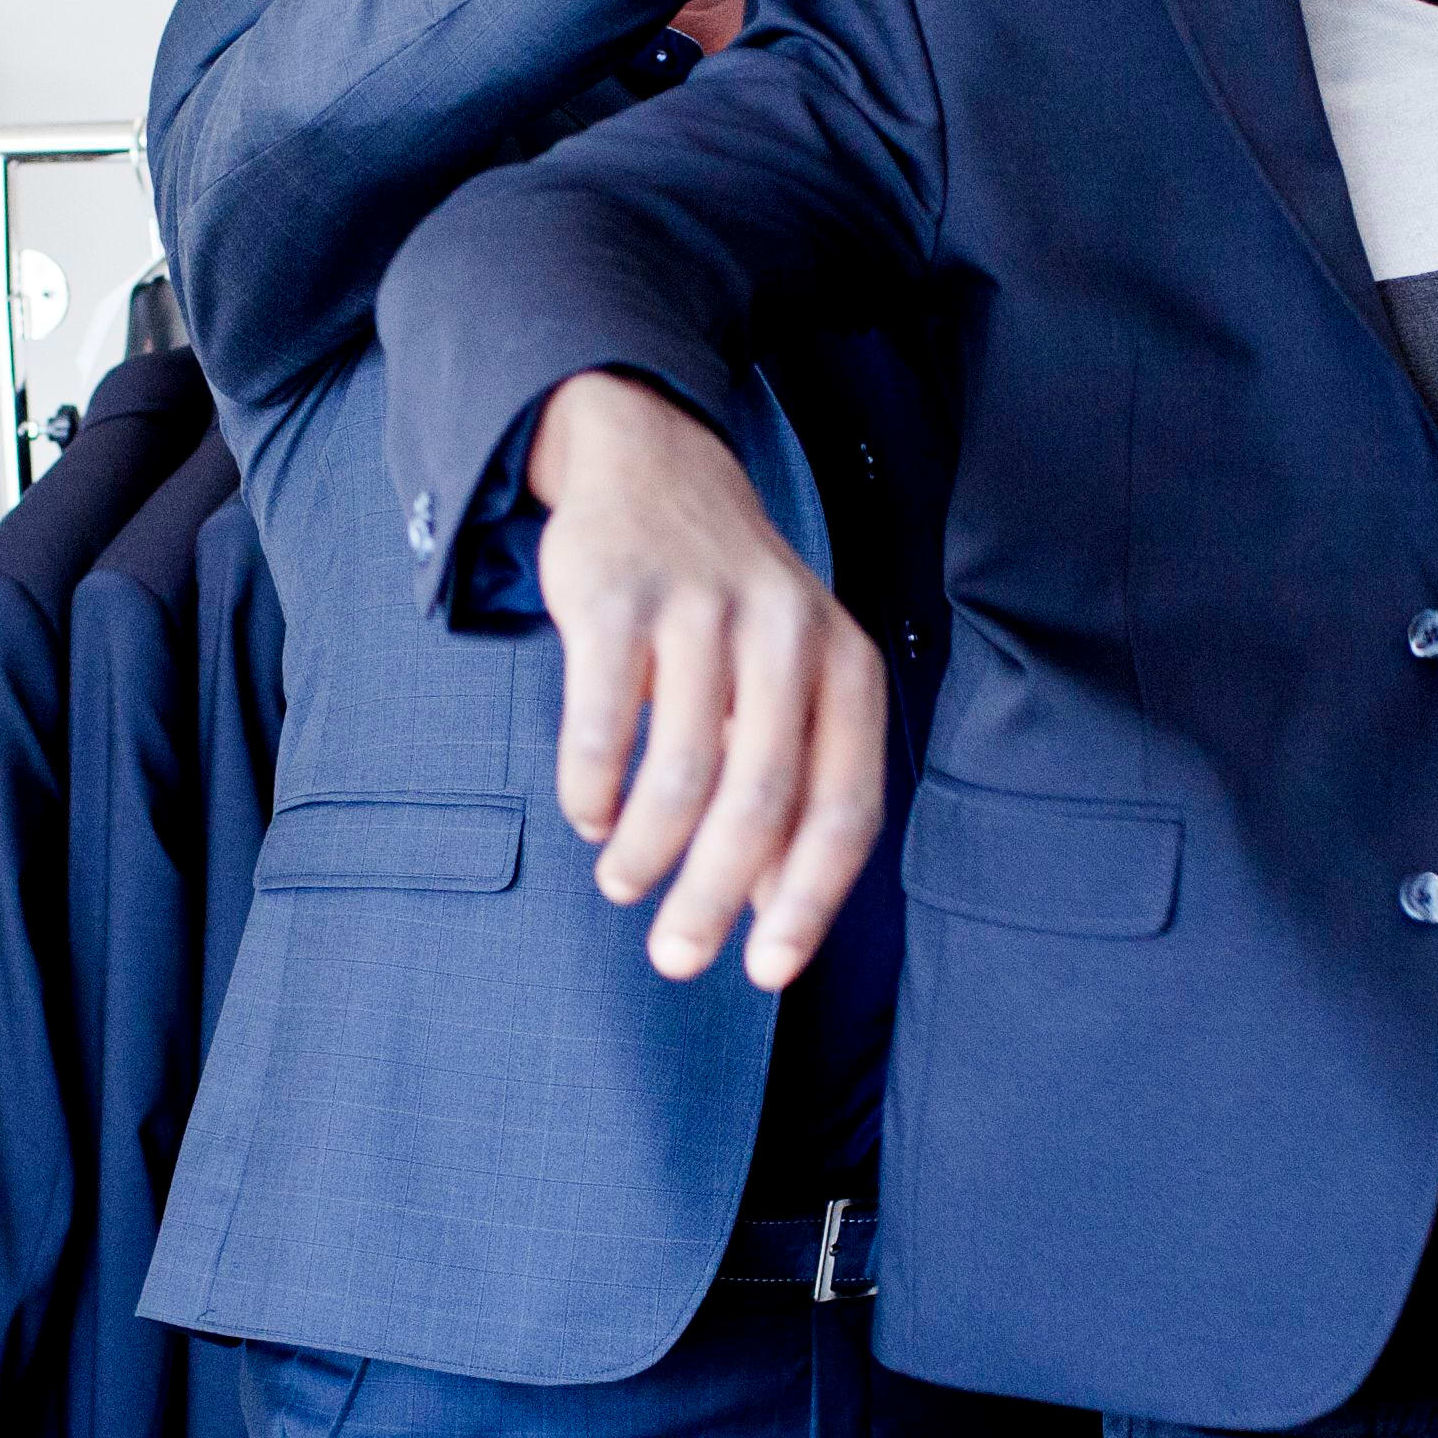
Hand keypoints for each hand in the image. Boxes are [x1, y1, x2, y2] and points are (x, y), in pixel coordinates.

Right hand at [521, 370, 888, 986]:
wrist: (656, 466)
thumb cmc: (731, 609)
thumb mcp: (789, 682)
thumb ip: (791, 785)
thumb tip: (770, 912)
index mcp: (847, 667)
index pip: (844, 808)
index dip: (807, 901)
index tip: (765, 972)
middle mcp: (788, 635)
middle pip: (761, 800)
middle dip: (713, 897)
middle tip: (674, 959)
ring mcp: (704, 611)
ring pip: (683, 769)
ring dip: (649, 849)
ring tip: (624, 883)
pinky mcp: (620, 597)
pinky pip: (603, 718)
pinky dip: (592, 786)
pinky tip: (589, 816)